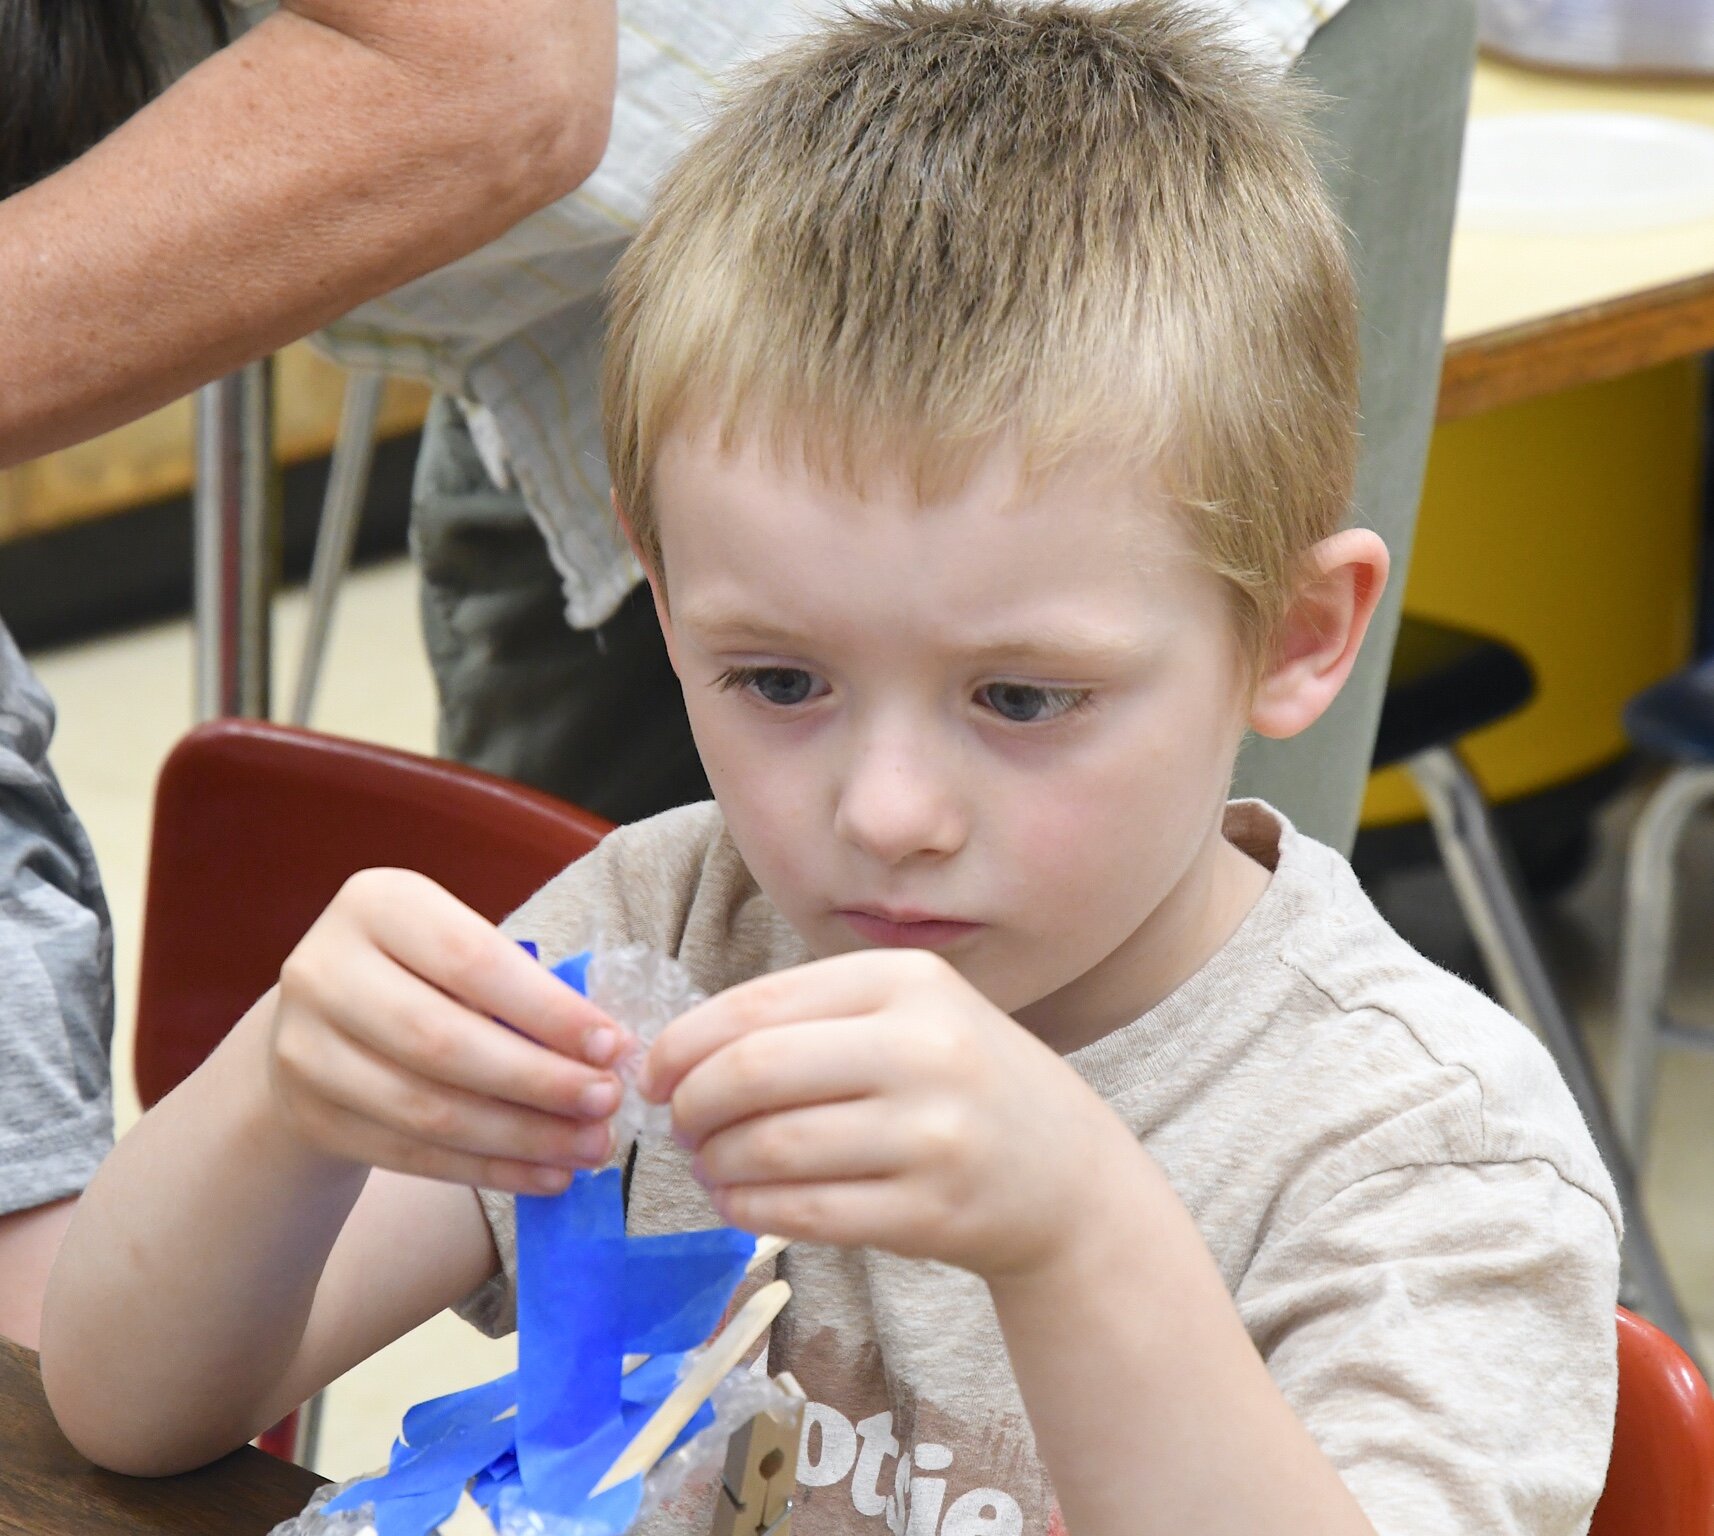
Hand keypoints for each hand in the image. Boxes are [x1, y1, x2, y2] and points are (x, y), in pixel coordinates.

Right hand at [268, 869, 624, 1193]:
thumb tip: (606, 1051)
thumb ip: (518, 986)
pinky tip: (545, 1176)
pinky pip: (412, 1156)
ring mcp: (305, 1049)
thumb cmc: (420, 977)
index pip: (472, 961)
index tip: (613, 1047)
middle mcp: (325, 971)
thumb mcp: (455, 950)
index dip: (548, 1010)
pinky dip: (488, 1170)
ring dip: (522, 1136)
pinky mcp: (310, 1117)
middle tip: (606, 1104)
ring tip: (589, 1146)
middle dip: (539, 1081)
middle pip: (444, 1042)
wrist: (320, 1026)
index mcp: (377, 906)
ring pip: (428, 1110)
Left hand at [641, 949, 1121, 1278]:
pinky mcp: (929, 1212)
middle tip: (679, 1125)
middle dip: (690, 1106)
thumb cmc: (964, 1081)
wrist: (1066, 1174)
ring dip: (715, 1164)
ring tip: (711, 1166)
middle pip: (752, 1074)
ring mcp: (931, 1134)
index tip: (654, 1074)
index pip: (755, 1006)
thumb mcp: (909, 1012)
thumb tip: (678, 1051)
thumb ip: (806, 1017)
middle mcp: (923, 1047)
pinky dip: (748, 1210)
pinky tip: (739, 1202)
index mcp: (907, 980)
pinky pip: (802, 1212)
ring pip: (770, 1149)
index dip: (682, 1045)